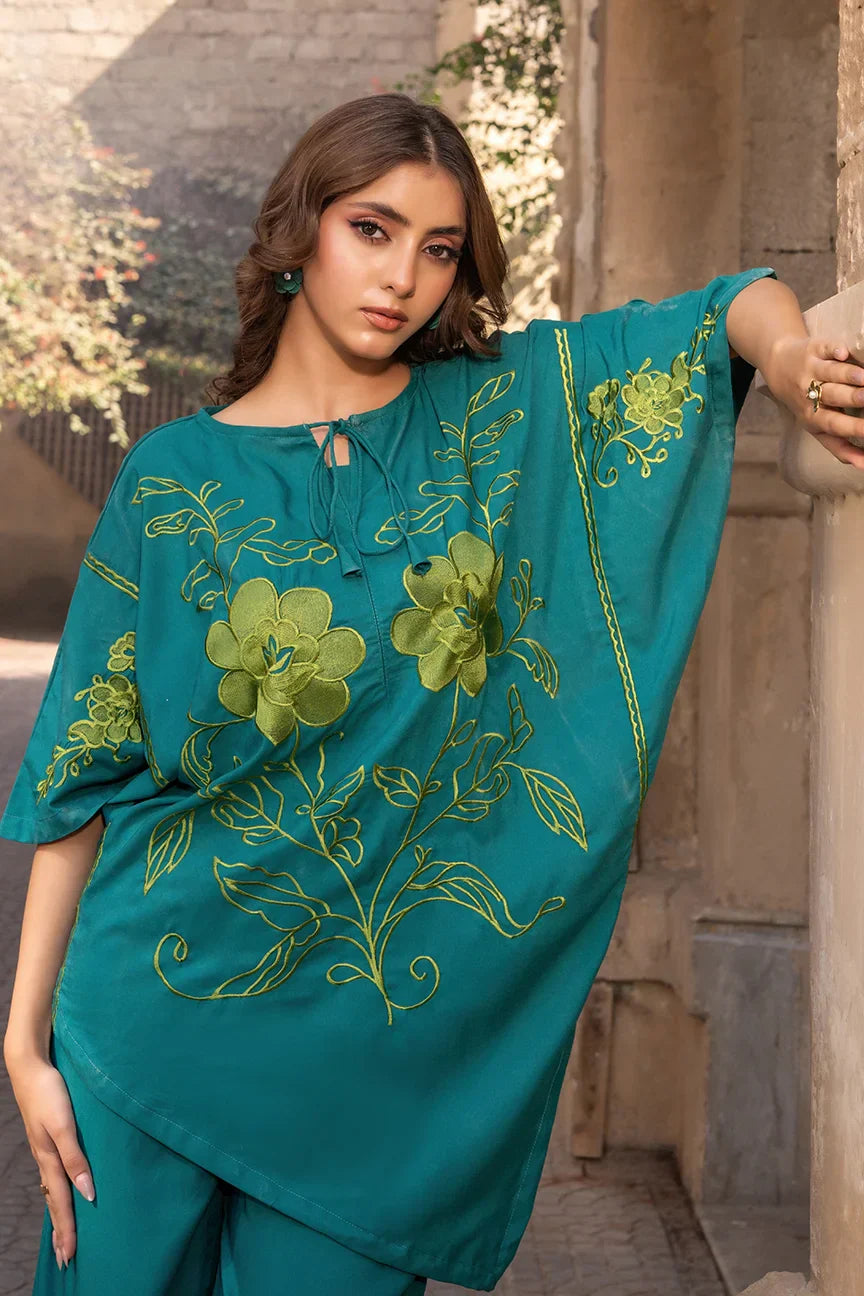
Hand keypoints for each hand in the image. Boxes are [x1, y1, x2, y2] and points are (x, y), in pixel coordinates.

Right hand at [4, 1047, 95, 1268]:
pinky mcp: (47, 1137)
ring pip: (53, 1189)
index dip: (67, 1230)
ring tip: (62, 1235)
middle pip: (55, 1201)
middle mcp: (46, 1158)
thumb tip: (87, 1193)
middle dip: (61, 1231)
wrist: (30, 1066)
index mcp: (50, 1158)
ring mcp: (44, 1148)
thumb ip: (76, 1158)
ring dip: (59, 1214)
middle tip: (66, 1259)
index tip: (71, 1257)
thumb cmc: (50, 1093)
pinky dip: (57, 1191)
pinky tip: (60, 1191)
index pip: (62, 1202)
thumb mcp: (64, 1125)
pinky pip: (53, 1173)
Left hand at [765, 336, 863, 468]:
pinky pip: (824, 349)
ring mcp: (811, 370)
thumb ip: (839, 448)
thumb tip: (863, 466)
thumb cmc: (806, 403)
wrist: (779, 367)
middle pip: (834, 397)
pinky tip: (843, 353)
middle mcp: (809, 394)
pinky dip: (833, 350)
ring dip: (849, 375)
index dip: (854, 429)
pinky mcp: (813, 349)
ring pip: (831, 373)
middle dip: (854, 399)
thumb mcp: (817, 429)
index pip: (834, 425)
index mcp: (813, 417)